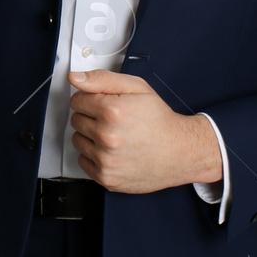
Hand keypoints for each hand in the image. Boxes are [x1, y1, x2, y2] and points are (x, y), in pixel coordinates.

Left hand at [66, 69, 222, 192]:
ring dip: (91, 137)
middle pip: (76, 120)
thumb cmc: (160, 121)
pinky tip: (112, 151)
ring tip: (115, 135)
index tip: (104, 104)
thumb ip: (102, 79)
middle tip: (114, 120)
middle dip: (91, 117)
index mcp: (112, 111)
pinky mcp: (107, 178)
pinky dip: (94, 156)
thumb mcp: (136, 88)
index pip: (77, 100)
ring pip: (78, 141)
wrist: (181, 152)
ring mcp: (106, 160)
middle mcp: (107, 137)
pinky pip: (83, 162)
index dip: (91, 99)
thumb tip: (75, 78)